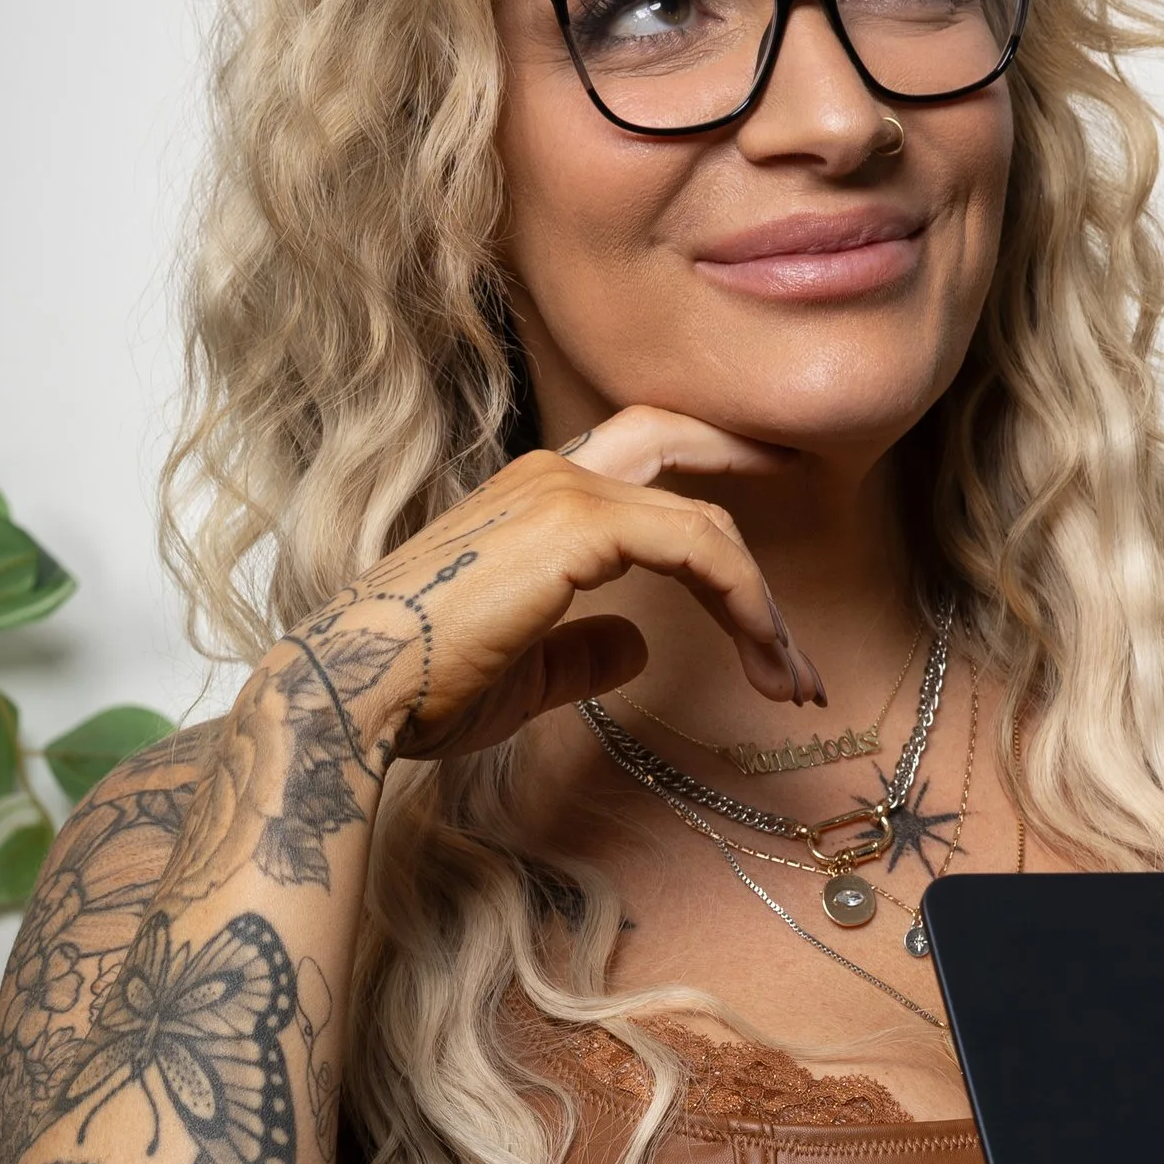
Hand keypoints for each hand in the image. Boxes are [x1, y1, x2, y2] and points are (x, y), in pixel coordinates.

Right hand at [282, 410, 823, 772]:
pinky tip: (765, 654)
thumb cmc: (421, 689)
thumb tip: (636, 645)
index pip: (654, 480)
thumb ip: (582, 652)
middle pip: (690, 473)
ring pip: (708, 527)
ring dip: (762, 607)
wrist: (358, 690)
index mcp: (536, 500)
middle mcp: (554, 474)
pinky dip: (745, 600)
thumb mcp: (524, 672)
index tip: (769, 612)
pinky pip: (700, 547)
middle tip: (805, 631)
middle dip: (757, 544)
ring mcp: (567, 491)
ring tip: (793, 681)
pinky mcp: (581, 524)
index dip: (718, 531)